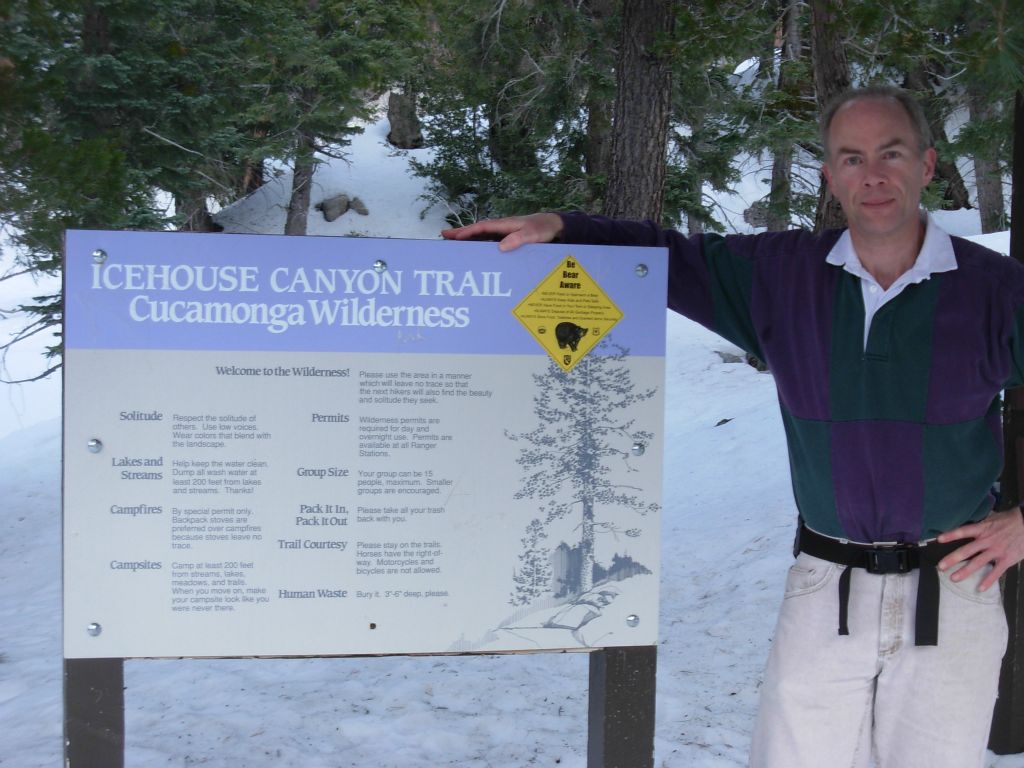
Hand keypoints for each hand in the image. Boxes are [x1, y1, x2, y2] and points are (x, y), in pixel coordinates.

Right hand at [441, 213, 563, 251]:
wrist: (553, 226)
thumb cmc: (542, 228)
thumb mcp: (532, 234)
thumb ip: (518, 239)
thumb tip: (500, 246)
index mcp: (504, 225)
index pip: (481, 227)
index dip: (467, 232)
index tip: (454, 237)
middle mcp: (500, 229)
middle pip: (477, 231)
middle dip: (460, 234)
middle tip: (443, 236)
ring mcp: (502, 235)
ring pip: (481, 237)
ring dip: (468, 240)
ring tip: (452, 246)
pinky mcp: (507, 241)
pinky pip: (489, 243)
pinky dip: (479, 246)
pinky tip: (473, 253)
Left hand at [936, 508, 1023, 590]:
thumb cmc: (1010, 520)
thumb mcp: (993, 517)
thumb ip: (980, 523)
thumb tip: (970, 521)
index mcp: (982, 529)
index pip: (963, 531)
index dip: (951, 535)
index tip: (939, 540)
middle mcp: (987, 540)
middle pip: (967, 550)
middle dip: (953, 559)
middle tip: (941, 566)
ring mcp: (997, 551)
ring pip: (978, 562)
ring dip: (965, 571)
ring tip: (953, 578)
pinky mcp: (1007, 559)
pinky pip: (996, 572)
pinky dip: (988, 581)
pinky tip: (980, 588)